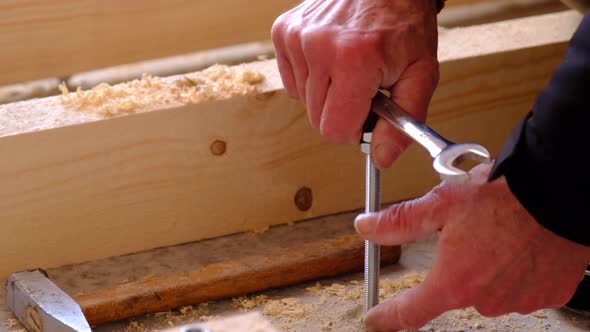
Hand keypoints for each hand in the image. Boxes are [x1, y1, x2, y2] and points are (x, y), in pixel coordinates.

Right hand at [271, 0, 438, 167]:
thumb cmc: (404, 23)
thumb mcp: (421, 72)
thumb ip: (405, 122)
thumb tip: (382, 158)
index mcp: (355, 61)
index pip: (335, 130)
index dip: (353, 130)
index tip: (367, 113)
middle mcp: (319, 48)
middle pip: (317, 120)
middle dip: (341, 111)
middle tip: (362, 86)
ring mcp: (297, 38)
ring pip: (303, 101)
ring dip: (325, 93)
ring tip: (348, 67)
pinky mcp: (284, 32)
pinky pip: (292, 80)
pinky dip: (310, 77)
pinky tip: (330, 57)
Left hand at [354, 164, 589, 330]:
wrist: (559, 192)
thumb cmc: (504, 196)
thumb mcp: (441, 204)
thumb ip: (400, 222)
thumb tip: (366, 227)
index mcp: (454, 281)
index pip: (410, 313)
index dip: (389, 318)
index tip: (377, 320)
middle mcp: (485, 299)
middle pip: (457, 290)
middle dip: (458, 265)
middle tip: (472, 234)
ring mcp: (519, 300)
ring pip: (491, 288)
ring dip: (490, 268)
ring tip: (501, 234)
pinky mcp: (548, 295)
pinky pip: (522, 287)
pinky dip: (519, 271)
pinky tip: (523, 246)